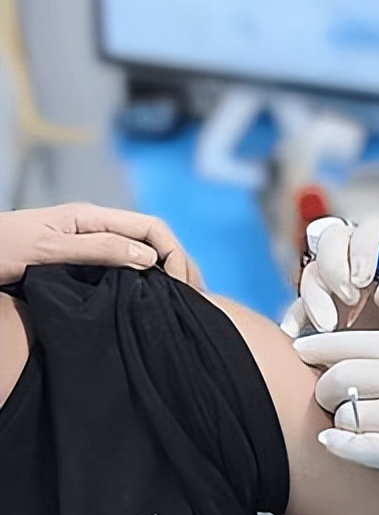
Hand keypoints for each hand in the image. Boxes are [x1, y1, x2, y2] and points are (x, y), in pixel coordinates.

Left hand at [0, 203, 202, 287]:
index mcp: (92, 217)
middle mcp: (95, 225)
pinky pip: (122, 264)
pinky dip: (143, 278)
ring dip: (164, 271)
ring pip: (140, 251)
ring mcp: (88, 241)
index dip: (173, 253)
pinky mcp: (79, 258)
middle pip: (152, 238)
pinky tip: (148, 297)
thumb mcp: (49, 250)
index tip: (179, 283)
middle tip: (193, 294)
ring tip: (180, 298)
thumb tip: (149, 257)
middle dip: (177, 262)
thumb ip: (99, 249)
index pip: (151, 227)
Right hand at [280, 216, 378, 339]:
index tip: (363, 279)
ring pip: (312, 271)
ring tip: (330, 325)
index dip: (361, 249)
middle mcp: (356, 251)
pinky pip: (300, 303)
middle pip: (331, 242)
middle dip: (334, 269)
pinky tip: (293, 331)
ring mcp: (336, 275)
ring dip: (315, 296)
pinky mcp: (322, 302)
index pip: (369, 229)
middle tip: (349, 299)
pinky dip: (294, 316)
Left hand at [295, 330, 378, 503]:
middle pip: (335, 378)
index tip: (299, 351)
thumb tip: (343, 360)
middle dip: (326, 388)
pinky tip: (335, 441)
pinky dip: (338, 444)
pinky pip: (353, 448)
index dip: (315, 347)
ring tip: (358, 421)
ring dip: (342, 418)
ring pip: (343, 414)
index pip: (345, 341)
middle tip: (334, 396)